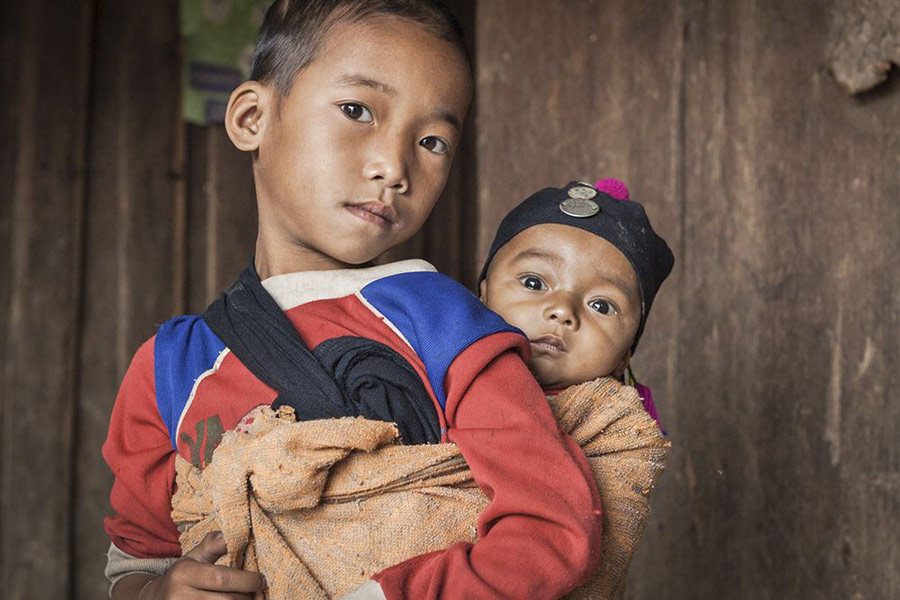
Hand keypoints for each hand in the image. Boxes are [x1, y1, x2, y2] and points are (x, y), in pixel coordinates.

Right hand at [142, 531, 265, 598]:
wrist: (157, 599)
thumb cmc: (183, 576)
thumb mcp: (194, 557)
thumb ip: (214, 545)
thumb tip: (234, 531)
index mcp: (184, 574)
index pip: (222, 578)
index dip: (247, 580)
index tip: (262, 580)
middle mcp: (180, 596)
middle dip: (246, 597)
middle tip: (256, 592)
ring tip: (247, 598)